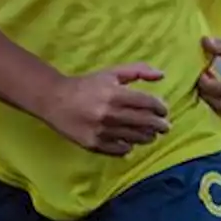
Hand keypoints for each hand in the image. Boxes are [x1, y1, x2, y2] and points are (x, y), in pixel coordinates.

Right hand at [40, 63, 169, 156]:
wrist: (55, 100)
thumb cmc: (88, 85)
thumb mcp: (112, 73)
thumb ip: (139, 70)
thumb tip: (162, 75)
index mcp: (116, 94)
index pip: (148, 103)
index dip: (160, 108)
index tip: (164, 111)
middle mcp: (110, 114)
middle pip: (144, 123)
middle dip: (159, 126)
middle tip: (165, 127)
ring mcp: (101, 131)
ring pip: (134, 138)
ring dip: (147, 137)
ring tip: (151, 136)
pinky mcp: (92, 144)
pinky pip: (118, 150)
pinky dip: (128, 147)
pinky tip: (131, 143)